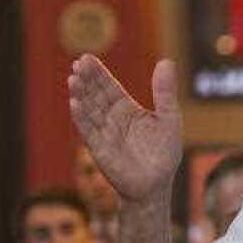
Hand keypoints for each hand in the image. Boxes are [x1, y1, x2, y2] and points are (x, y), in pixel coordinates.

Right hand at [68, 55, 183, 202]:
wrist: (156, 184)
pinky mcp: (100, 148)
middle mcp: (111, 119)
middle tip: (79, 63)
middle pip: (96, 95)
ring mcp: (104, 133)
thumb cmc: (164, 153)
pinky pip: (88, 130)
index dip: (99, 74)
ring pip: (89, 110)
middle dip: (87, 79)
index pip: (109, 87)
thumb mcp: (169, 118)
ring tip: (73, 78)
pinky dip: (81, 117)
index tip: (87, 58)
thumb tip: (166, 61)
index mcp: (126, 110)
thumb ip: (165, 92)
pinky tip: (74, 103)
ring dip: (80, 94)